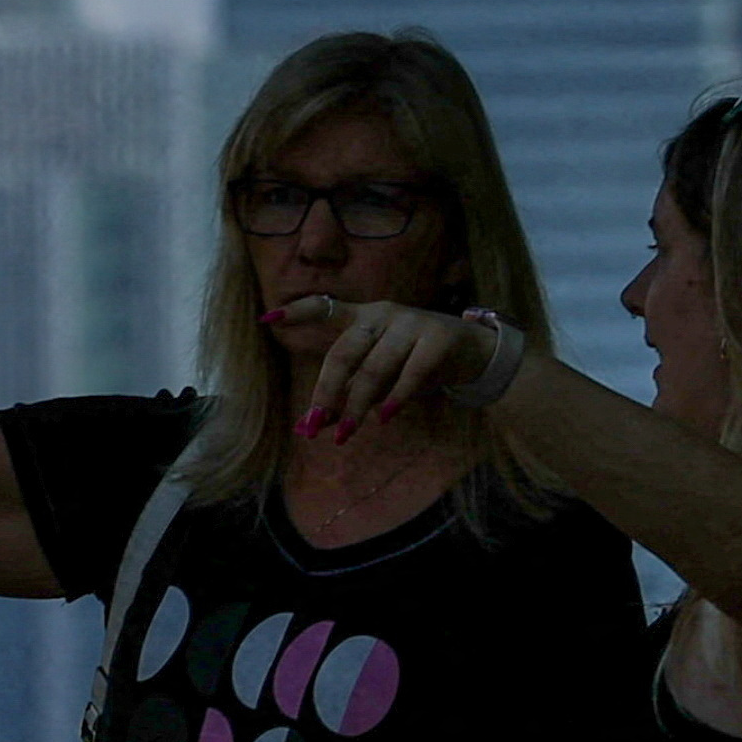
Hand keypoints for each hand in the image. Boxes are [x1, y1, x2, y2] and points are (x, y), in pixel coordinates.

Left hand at [284, 296, 507, 435]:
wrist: (475, 352)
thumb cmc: (417, 361)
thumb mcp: (381, 373)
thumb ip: (348, 393)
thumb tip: (310, 426)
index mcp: (363, 316)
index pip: (324, 308)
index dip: (296, 312)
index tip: (266, 319)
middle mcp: (383, 314)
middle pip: (344, 353)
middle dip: (327, 391)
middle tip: (313, 424)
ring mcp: (411, 323)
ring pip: (375, 367)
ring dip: (358, 404)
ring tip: (346, 433)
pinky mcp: (438, 338)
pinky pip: (412, 371)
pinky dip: (397, 396)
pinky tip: (385, 417)